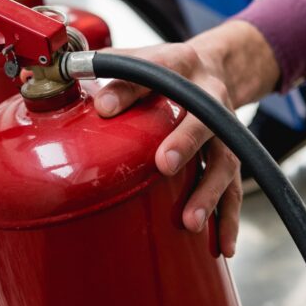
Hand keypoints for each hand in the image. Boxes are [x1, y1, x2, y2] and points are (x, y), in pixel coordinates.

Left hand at [93, 21, 279, 257]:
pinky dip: (230, 218)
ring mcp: (225, 129)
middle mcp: (211, 98)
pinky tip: (222, 246)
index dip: (129, 90)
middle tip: (163, 164)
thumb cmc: (168, 70)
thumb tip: (69, 79)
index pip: (155, 71)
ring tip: (190, 221)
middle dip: (186, 142)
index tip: (104, 106)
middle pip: (204, 120)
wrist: (215, 67)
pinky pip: (235, 189)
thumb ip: (110, 70)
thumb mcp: (141, 59)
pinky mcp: (231, 155)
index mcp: (181, 68)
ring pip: (224, 161)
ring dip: (209, 192)